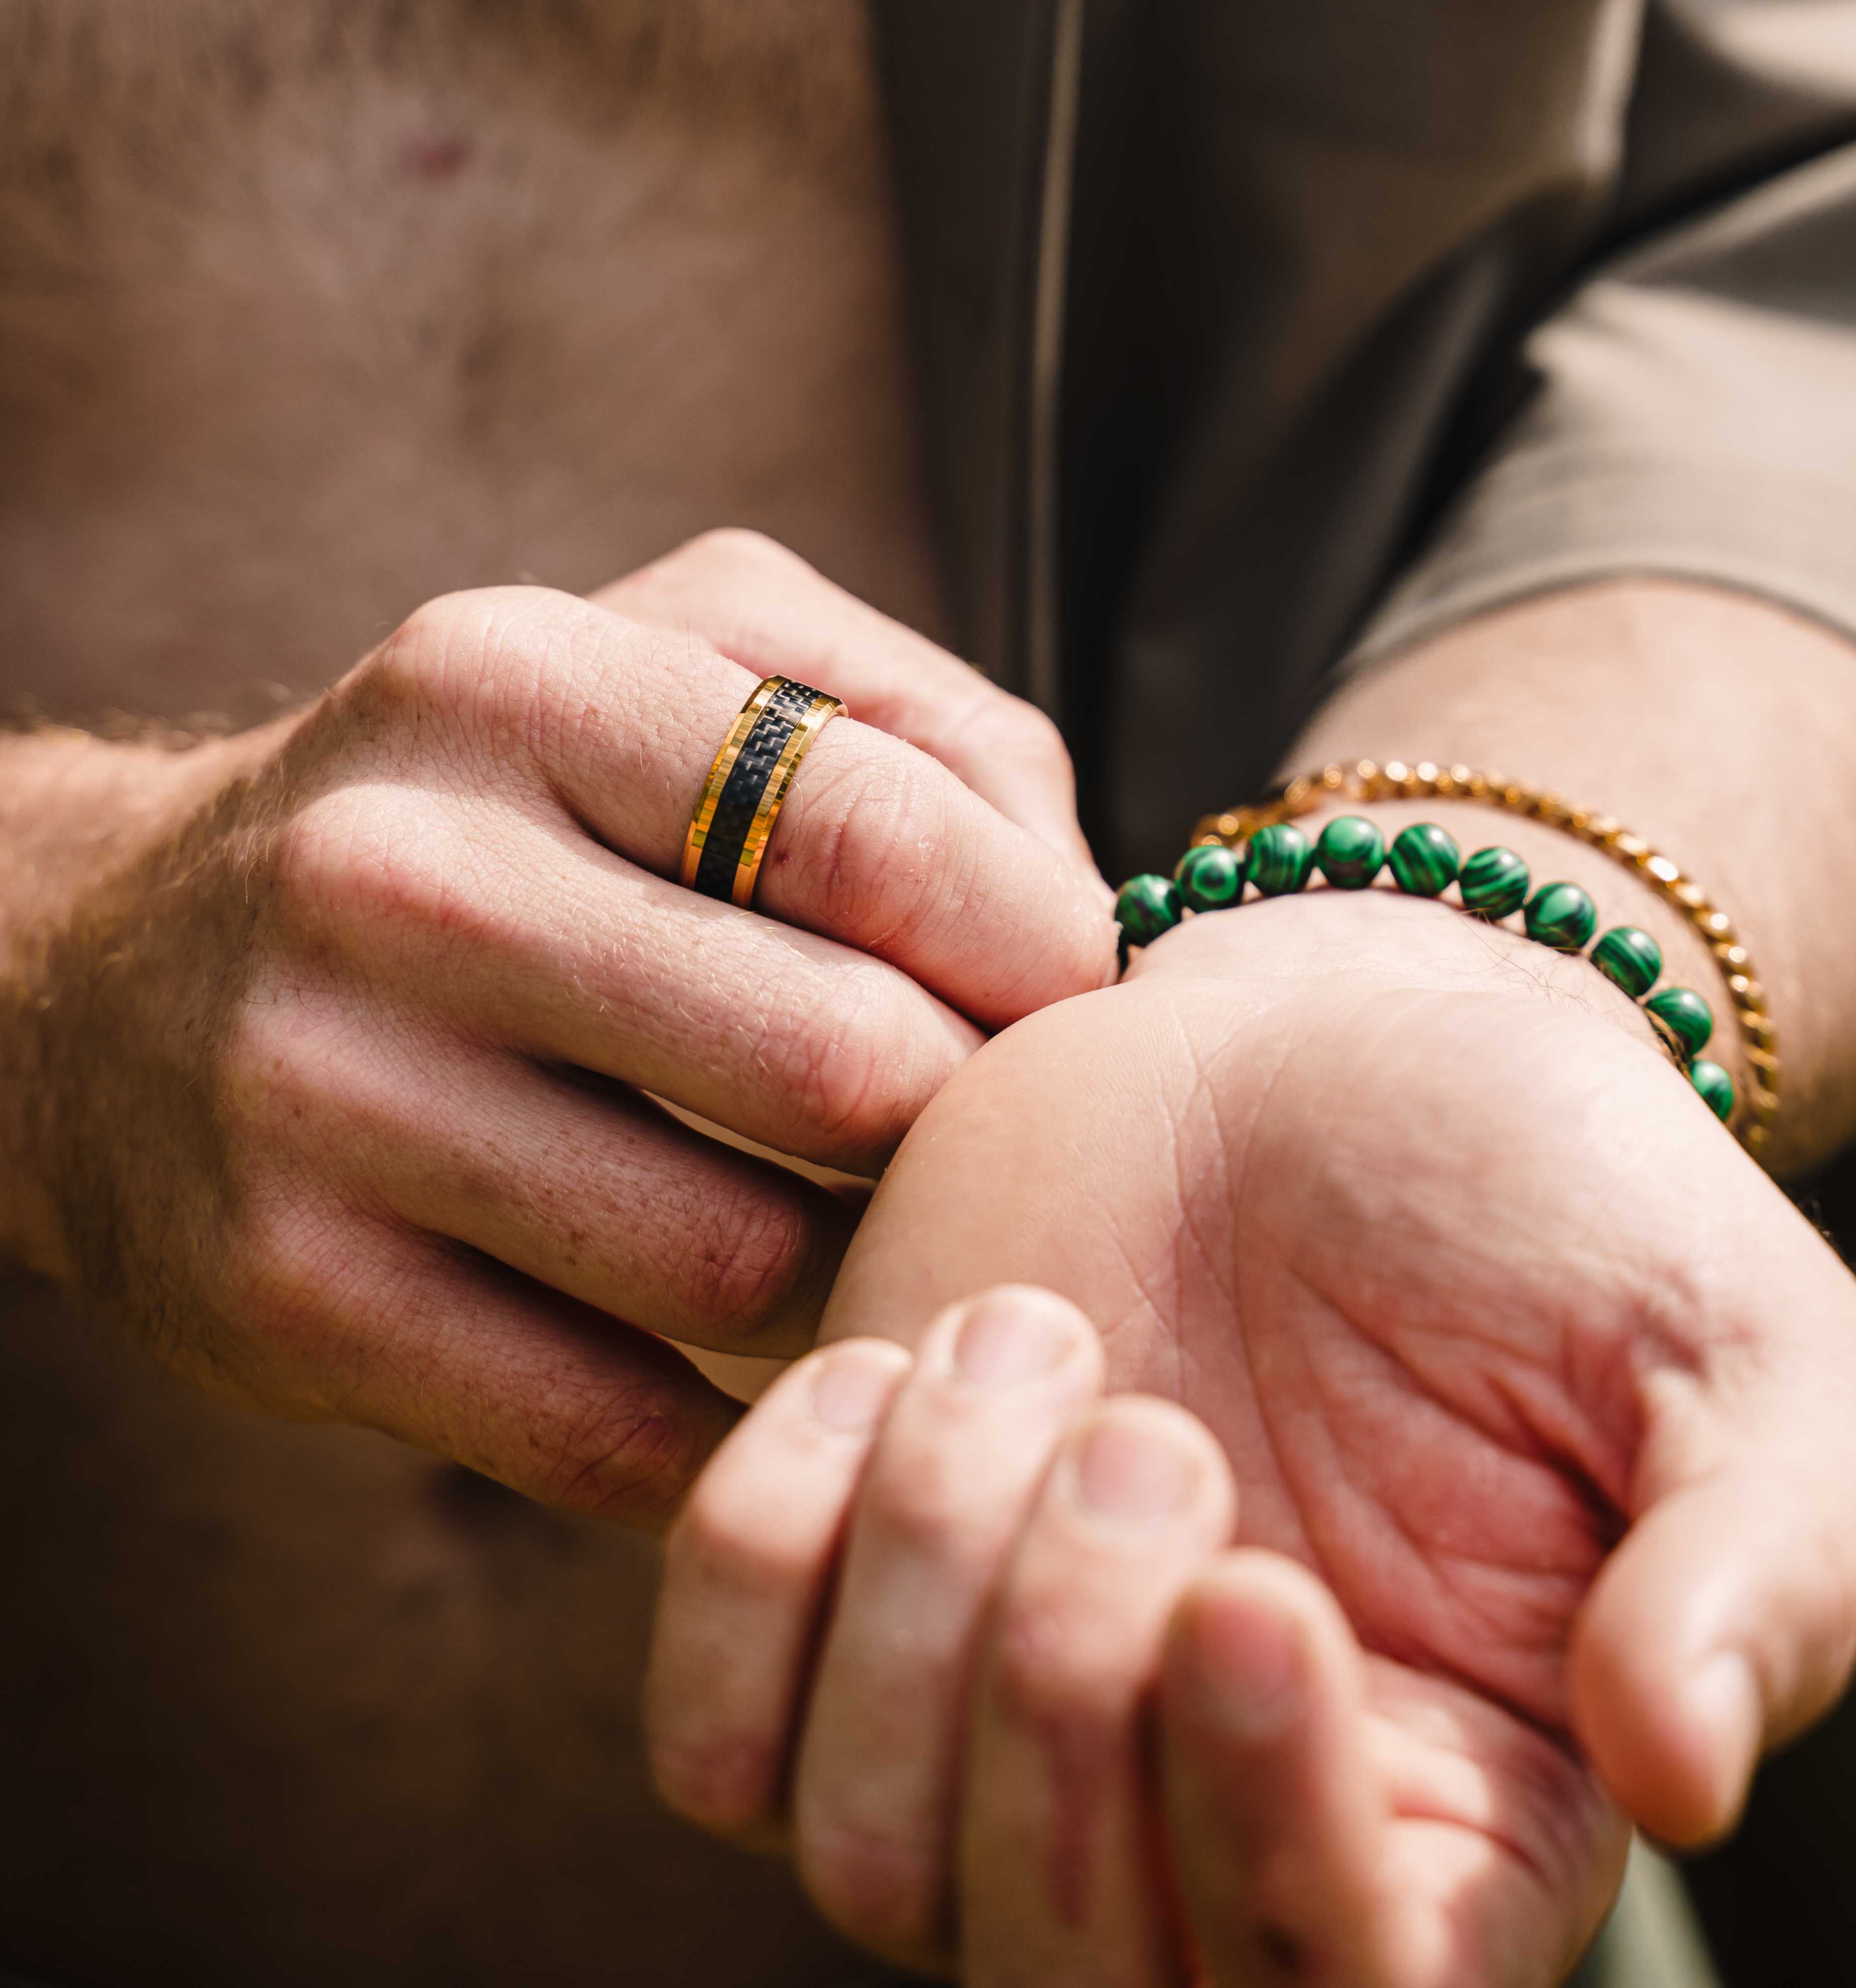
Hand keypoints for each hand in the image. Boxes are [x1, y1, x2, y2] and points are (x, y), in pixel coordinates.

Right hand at [16, 530, 1112, 1523]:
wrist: (118, 982)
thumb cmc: (489, 822)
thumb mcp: (676, 670)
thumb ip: (915, 732)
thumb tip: (1085, 910)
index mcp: (524, 684)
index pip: (874, 836)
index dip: (1038, 947)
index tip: (1085, 1006)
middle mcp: (402, 875)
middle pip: (834, 1064)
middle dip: (959, 1125)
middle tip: (981, 1136)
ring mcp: (324, 1096)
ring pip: (737, 1266)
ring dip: (854, 1278)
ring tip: (858, 1234)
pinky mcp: (286, 1291)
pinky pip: (604, 1424)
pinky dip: (729, 1427)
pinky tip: (765, 1381)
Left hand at [651, 887, 1855, 1981]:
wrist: (1324, 1043)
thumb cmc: (1548, 1194)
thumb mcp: (1734, 1355)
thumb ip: (1746, 1573)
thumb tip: (1681, 1778)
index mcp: (1449, 1808)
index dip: (1267, 1845)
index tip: (1257, 1597)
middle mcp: (1203, 1809)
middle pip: (1053, 1968)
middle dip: (1070, 1684)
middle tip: (1155, 1425)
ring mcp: (999, 1717)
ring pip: (859, 1850)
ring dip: (924, 1573)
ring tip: (1038, 1339)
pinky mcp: (846, 1597)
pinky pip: (714, 1717)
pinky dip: (760, 1548)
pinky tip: (884, 1366)